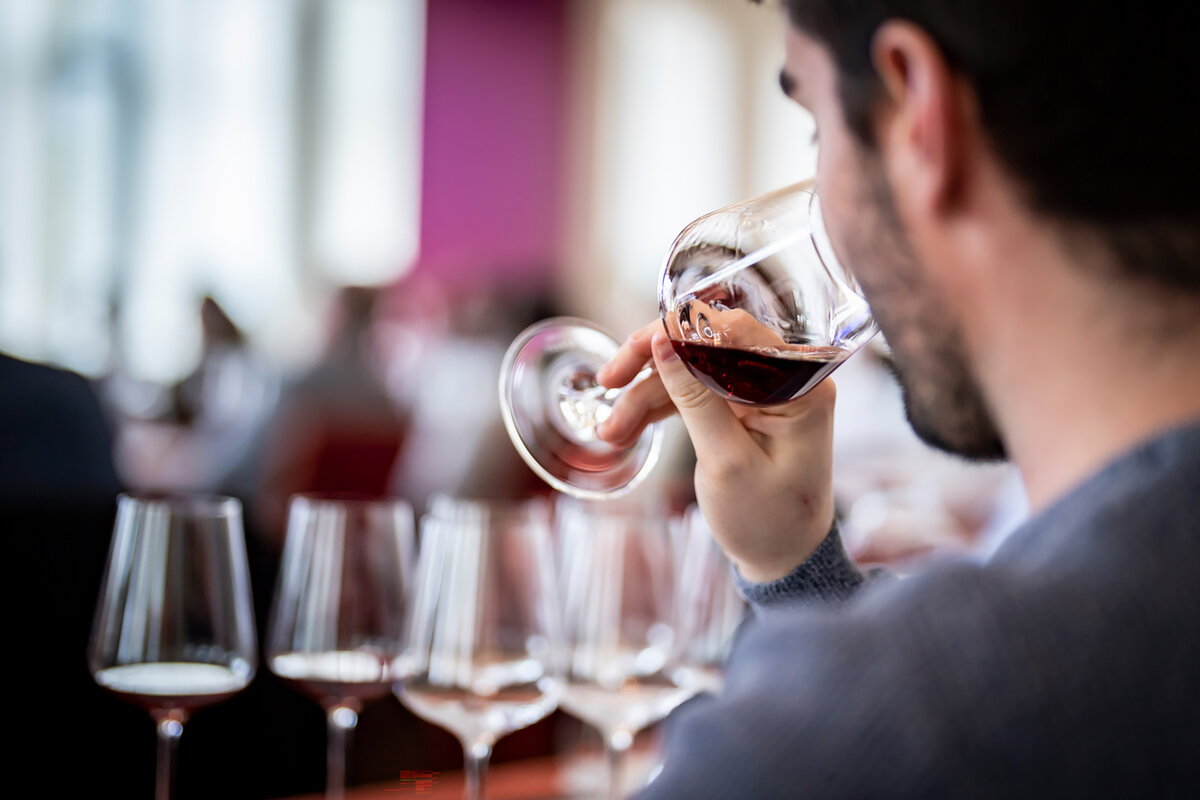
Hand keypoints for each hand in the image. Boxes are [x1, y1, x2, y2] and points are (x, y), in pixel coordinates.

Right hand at [596, 321, 836, 582]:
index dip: (678, 333)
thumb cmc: (767, 518)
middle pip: (706, 343)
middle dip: (652, 362)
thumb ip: (695, 398)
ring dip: (646, 394)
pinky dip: (659, 407)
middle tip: (608, 381)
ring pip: (691, 369)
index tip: (633, 351)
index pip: (733, 332)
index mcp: (799, 385)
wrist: (783, 558)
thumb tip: (663, 342)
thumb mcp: (725, 461)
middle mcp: (784, 378)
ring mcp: (761, 391)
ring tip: (610, 431)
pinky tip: (626, 428)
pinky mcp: (742, 407)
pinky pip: (693, 391)